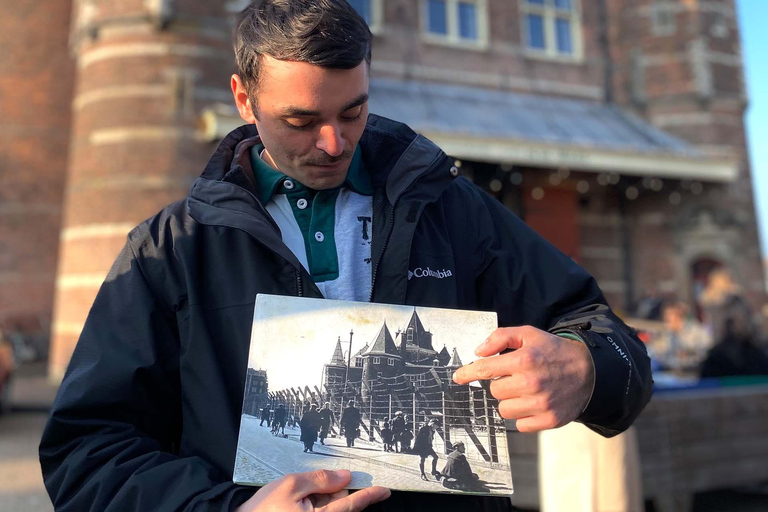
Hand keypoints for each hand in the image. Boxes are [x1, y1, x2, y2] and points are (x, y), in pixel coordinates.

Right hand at [235, 469, 389, 511]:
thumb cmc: (263, 508)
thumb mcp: (291, 485)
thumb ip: (320, 479)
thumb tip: (345, 476)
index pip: (351, 505)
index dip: (370, 495)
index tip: (385, 490)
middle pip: (341, 505)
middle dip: (332, 492)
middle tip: (308, 489)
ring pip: (330, 509)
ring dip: (320, 500)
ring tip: (295, 500)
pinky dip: (314, 506)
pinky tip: (297, 504)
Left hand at [452, 326, 594, 431]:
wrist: (589, 371)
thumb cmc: (554, 351)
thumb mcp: (529, 334)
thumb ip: (501, 337)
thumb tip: (478, 352)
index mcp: (524, 360)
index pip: (485, 369)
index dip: (468, 373)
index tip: (457, 377)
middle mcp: (531, 383)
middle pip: (494, 391)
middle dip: (501, 383)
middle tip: (517, 377)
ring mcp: (541, 404)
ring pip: (504, 410)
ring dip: (510, 401)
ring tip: (526, 391)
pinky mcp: (549, 420)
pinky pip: (520, 425)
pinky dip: (524, 416)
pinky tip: (535, 404)